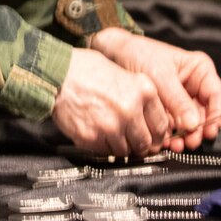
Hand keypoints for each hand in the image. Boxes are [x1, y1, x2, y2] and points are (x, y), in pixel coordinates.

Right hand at [51, 47, 170, 158]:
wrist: (58, 72)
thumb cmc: (86, 69)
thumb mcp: (123, 73)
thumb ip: (139, 96)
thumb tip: (149, 121)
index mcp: (143, 91)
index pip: (162, 126)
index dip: (157, 135)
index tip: (152, 137)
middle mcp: (131, 110)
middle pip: (146, 143)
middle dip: (140, 145)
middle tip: (133, 141)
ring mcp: (112, 125)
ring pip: (126, 151)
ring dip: (121, 146)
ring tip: (111, 134)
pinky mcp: (92, 137)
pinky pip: (105, 152)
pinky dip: (103, 147)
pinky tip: (97, 132)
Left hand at [89, 28, 220, 151]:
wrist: (115, 55)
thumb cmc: (140, 54)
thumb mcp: (161, 75)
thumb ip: (178, 100)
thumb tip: (193, 124)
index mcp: (200, 71)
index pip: (217, 96)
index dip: (216, 115)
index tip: (209, 130)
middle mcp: (194, 86)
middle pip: (205, 114)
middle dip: (199, 130)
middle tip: (191, 141)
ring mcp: (182, 100)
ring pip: (191, 123)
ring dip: (186, 136)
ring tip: (177, 144)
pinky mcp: (169, 111)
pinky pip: (176, 126)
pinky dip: (173, 135)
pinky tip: (167, 141)